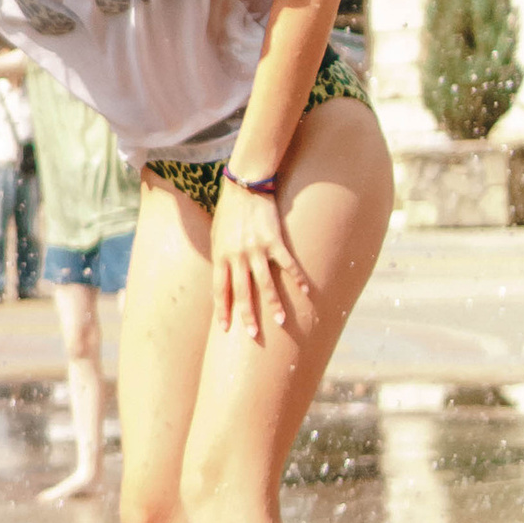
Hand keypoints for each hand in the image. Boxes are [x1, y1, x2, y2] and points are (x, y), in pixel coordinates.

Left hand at [209, 178, 310, 342]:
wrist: (244, 187)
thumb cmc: (229, 212)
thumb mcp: (217, 236)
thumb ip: (221, 258)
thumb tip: (224, 278)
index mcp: (221, 256)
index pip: (220, 289)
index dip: (223, 309)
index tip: (226, 328)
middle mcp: (237, 255)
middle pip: (242, 291)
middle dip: (247, 315)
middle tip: (253, 335)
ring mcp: (256, 248)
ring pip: (265, 282)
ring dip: (273, 303)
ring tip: (281, 321)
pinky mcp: (274, 240)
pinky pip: (287, 263)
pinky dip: (297, 278)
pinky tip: (306, 291)